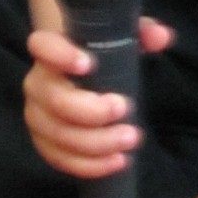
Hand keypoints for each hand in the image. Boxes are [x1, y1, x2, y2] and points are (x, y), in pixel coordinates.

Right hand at [24, 16, 172, 176]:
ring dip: (97, 142)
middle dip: (92, 112)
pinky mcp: (44, 142)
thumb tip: (160, 37)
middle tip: (126, 108)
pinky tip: (117, 160)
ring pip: (59, 135)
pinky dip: (89, 165)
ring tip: (131, 139)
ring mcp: (37, 115)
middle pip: (56, 101)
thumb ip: (143, 33)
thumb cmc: (102, 56)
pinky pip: (60, 159)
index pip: (43, 46)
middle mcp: (37, 82)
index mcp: (51, 50)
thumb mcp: (124, 39)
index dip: (61, 55)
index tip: (89, 65)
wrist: (82, 81)